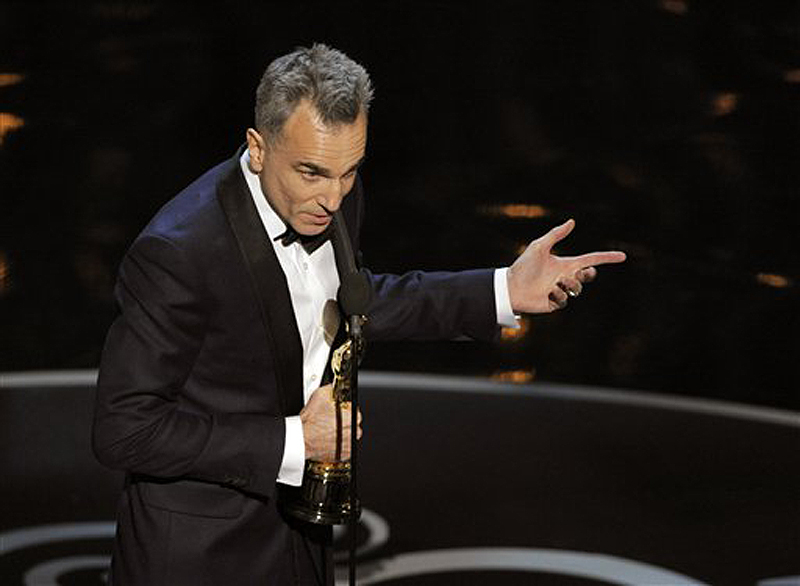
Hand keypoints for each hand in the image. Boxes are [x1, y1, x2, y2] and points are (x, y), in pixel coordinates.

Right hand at [300, 384, 362, 461]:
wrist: (302, 439)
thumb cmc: (310, 421)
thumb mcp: (320, 394)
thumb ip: (331, 388)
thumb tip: (333, 386)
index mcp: (352, 416)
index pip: (355, 410)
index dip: (345, 410)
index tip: (339, 412)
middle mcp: (353, 431)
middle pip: (354, 424)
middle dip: (345, 422)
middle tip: (333, 422)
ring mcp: (349, 444)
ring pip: (350, 436)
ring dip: (343, 434)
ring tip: (330, 431)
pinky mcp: (344, 455)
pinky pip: (345, 448)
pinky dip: (340, 445)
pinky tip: (330, 440)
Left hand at [507, 219, 625, 313]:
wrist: (510, 287)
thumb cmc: (523, 266)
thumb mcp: (539, 247)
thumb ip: (556, 235)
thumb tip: (572, 221)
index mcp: (566, 263)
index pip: (591, 259)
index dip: (607, 258)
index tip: (622, 256)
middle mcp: (566, 276)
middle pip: (589, 275)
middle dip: (587, 274)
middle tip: (577, 272)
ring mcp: (562, 290)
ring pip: (578, 288)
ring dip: (568, 283)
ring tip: (554, 283)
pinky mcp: (555, 303)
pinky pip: (565, 299)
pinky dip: (558, 294)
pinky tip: (547, 292)